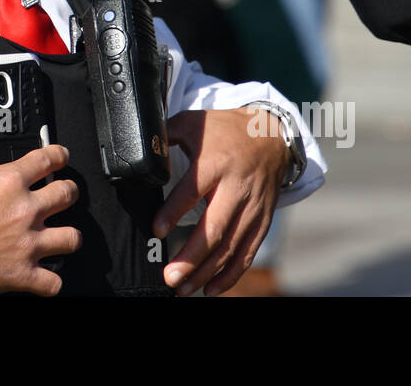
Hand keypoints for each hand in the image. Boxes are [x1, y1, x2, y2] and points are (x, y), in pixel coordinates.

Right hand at [0, 140, 81, 295]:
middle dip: (68, 191)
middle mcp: (25, 210)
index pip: (47, 159)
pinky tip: (48, 276)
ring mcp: (27, 243)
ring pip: (70, 238)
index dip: (58, 155)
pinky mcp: (22, 273)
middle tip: (65, 192)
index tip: (60, 156)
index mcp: (9, 181)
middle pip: (66, 194)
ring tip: (63, 235)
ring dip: (68, 236)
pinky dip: (52, 280)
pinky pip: (52, 282)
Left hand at [153, 108, 288, 295]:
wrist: (271, 135)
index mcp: (215, 162)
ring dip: (207, 272)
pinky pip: (248, 252)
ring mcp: (252, 207)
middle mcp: (236, 187)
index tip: (156, 231)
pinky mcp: (263, 219)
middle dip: (191, 257)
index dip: (173, 212)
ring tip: (183, 288)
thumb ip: (165, 134)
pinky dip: (231, 274)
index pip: (192, 190)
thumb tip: (139, 147)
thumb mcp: (193, 122)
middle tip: (169, 276)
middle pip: (214, 229)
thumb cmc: (224, 130)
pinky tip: (211, 289)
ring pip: (231, 246)